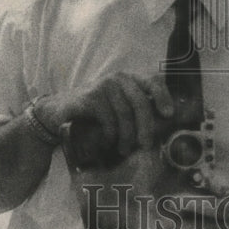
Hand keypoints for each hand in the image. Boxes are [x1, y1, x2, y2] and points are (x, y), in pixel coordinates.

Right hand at [38, 72, 174, 160]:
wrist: (58, 111)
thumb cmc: (95, 113)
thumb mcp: (118, 107)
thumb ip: (137, 110)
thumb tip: (163, 126)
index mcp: (130, 79)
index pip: (153, 81)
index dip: (163, 96)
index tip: (169, 115)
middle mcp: (118, 78)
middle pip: (141, 102)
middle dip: (146, 127)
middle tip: (146, 145)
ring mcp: (103, 86)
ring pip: (125, 115)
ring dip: (127, 137)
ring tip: (124, 150)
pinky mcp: (90, 97)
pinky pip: (109, 120)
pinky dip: (111, 135)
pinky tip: (108, 142)